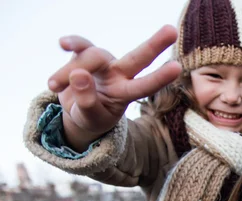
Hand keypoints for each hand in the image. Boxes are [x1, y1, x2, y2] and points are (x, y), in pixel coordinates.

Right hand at [49, 25, 181, 150]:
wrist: (78, 110)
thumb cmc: (91, 117)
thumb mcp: (90, 118)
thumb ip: (86, 101)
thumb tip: (79, 75)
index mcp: (126, 93)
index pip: (144, 85)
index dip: (159, 77)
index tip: (177, 67)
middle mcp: (120, 74)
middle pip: (138, 57)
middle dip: (155, 44)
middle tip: (172, 31)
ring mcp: (104, 61)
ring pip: (92, 57)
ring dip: (69, 71)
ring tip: (53, 86)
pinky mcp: (85, 53)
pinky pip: (80, 44)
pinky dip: (72, 43)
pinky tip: (64, 44)